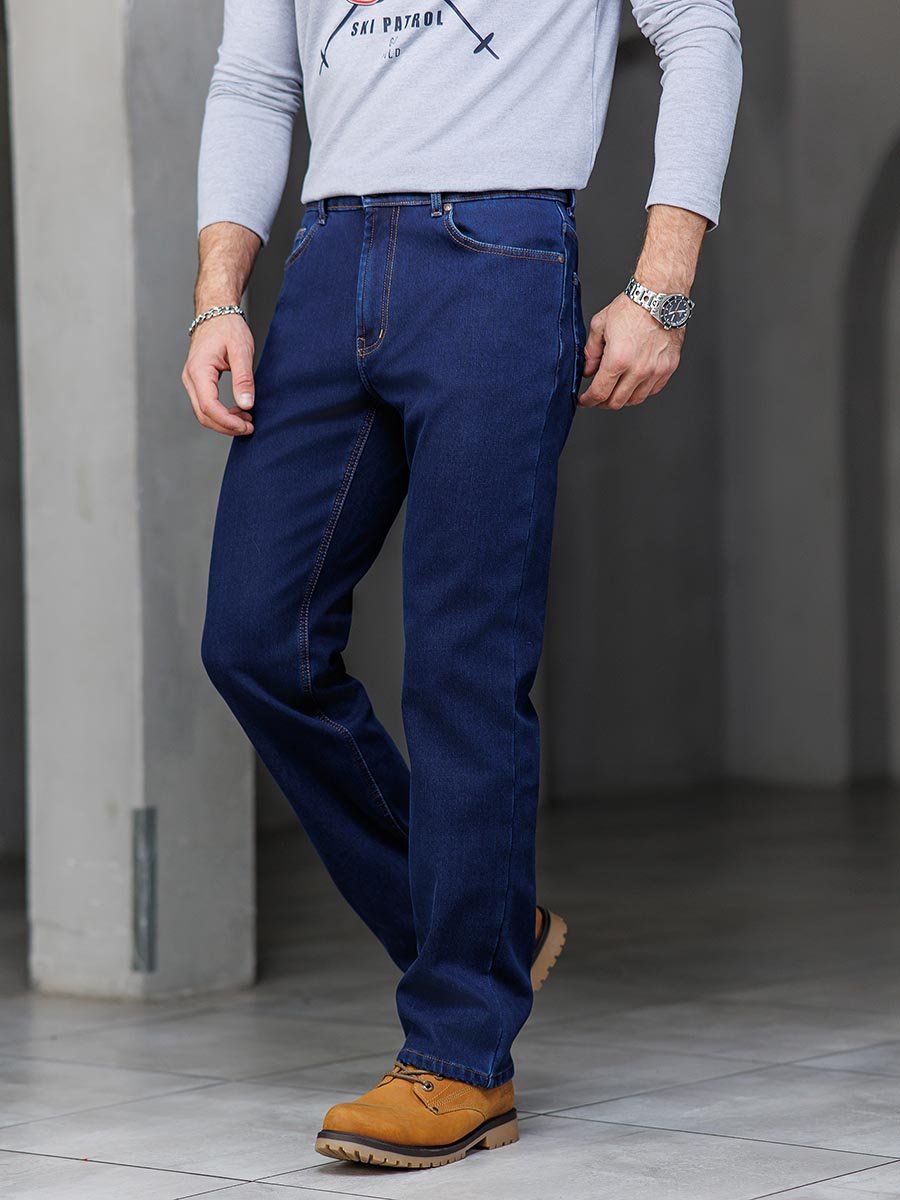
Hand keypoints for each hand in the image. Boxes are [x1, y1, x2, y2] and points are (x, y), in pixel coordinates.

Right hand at [182, 314, 255, 436]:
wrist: (216, 313)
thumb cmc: (228, 328)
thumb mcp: (241, 351)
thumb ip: (243, 379)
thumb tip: (246, 405)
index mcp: (199, 370)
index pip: (209, 406)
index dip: (228, 421)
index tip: (247, 426)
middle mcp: (190, 378)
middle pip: (203, 414)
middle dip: (226, 426)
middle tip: (249, 427)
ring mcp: (191, 381)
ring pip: (203, 412)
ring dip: (224, 421)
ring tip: (247, 420)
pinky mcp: (198, 382)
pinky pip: (206, 404)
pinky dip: (221, 414)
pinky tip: (238, 412)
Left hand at [579, 293, 683, 409]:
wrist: (660, 295)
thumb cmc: (632, 307)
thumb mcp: (600, 326)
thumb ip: (591, 352)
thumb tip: (588, 372)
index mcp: (618, 359)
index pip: (599, 393)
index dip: (588, 401)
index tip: (584, 400)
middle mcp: (639, 369)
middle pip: (616, 402)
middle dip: (602, 403)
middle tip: (597, 398)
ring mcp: (656, 370)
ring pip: (635, 400)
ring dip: (622, 399)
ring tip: (615, 390)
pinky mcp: (669, 367)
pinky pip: (653, 390)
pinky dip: (640, 391)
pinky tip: (633, 383)